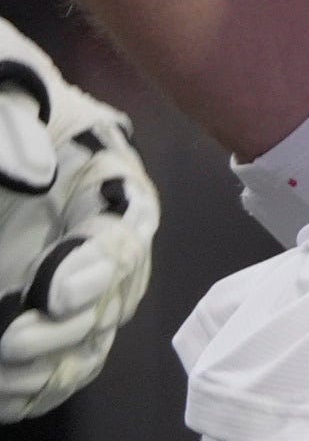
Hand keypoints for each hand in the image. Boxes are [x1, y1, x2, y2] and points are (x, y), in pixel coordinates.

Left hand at [0, 23, 153, 420]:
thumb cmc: (1, 93)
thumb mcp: (6, 86)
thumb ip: (16, 123)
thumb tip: (39, 175)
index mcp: (97, 165)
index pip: (127, 221)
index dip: (102, 264)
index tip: (57, 294)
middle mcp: (97, 225)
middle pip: (119, 290)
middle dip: (75, 326)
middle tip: (15, 341)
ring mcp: (68, 272)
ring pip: (97, 333)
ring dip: (59, 362)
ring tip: (9, 368)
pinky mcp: (40, 307)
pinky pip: (66, 360)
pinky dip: (42, 384)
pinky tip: (7, 389)